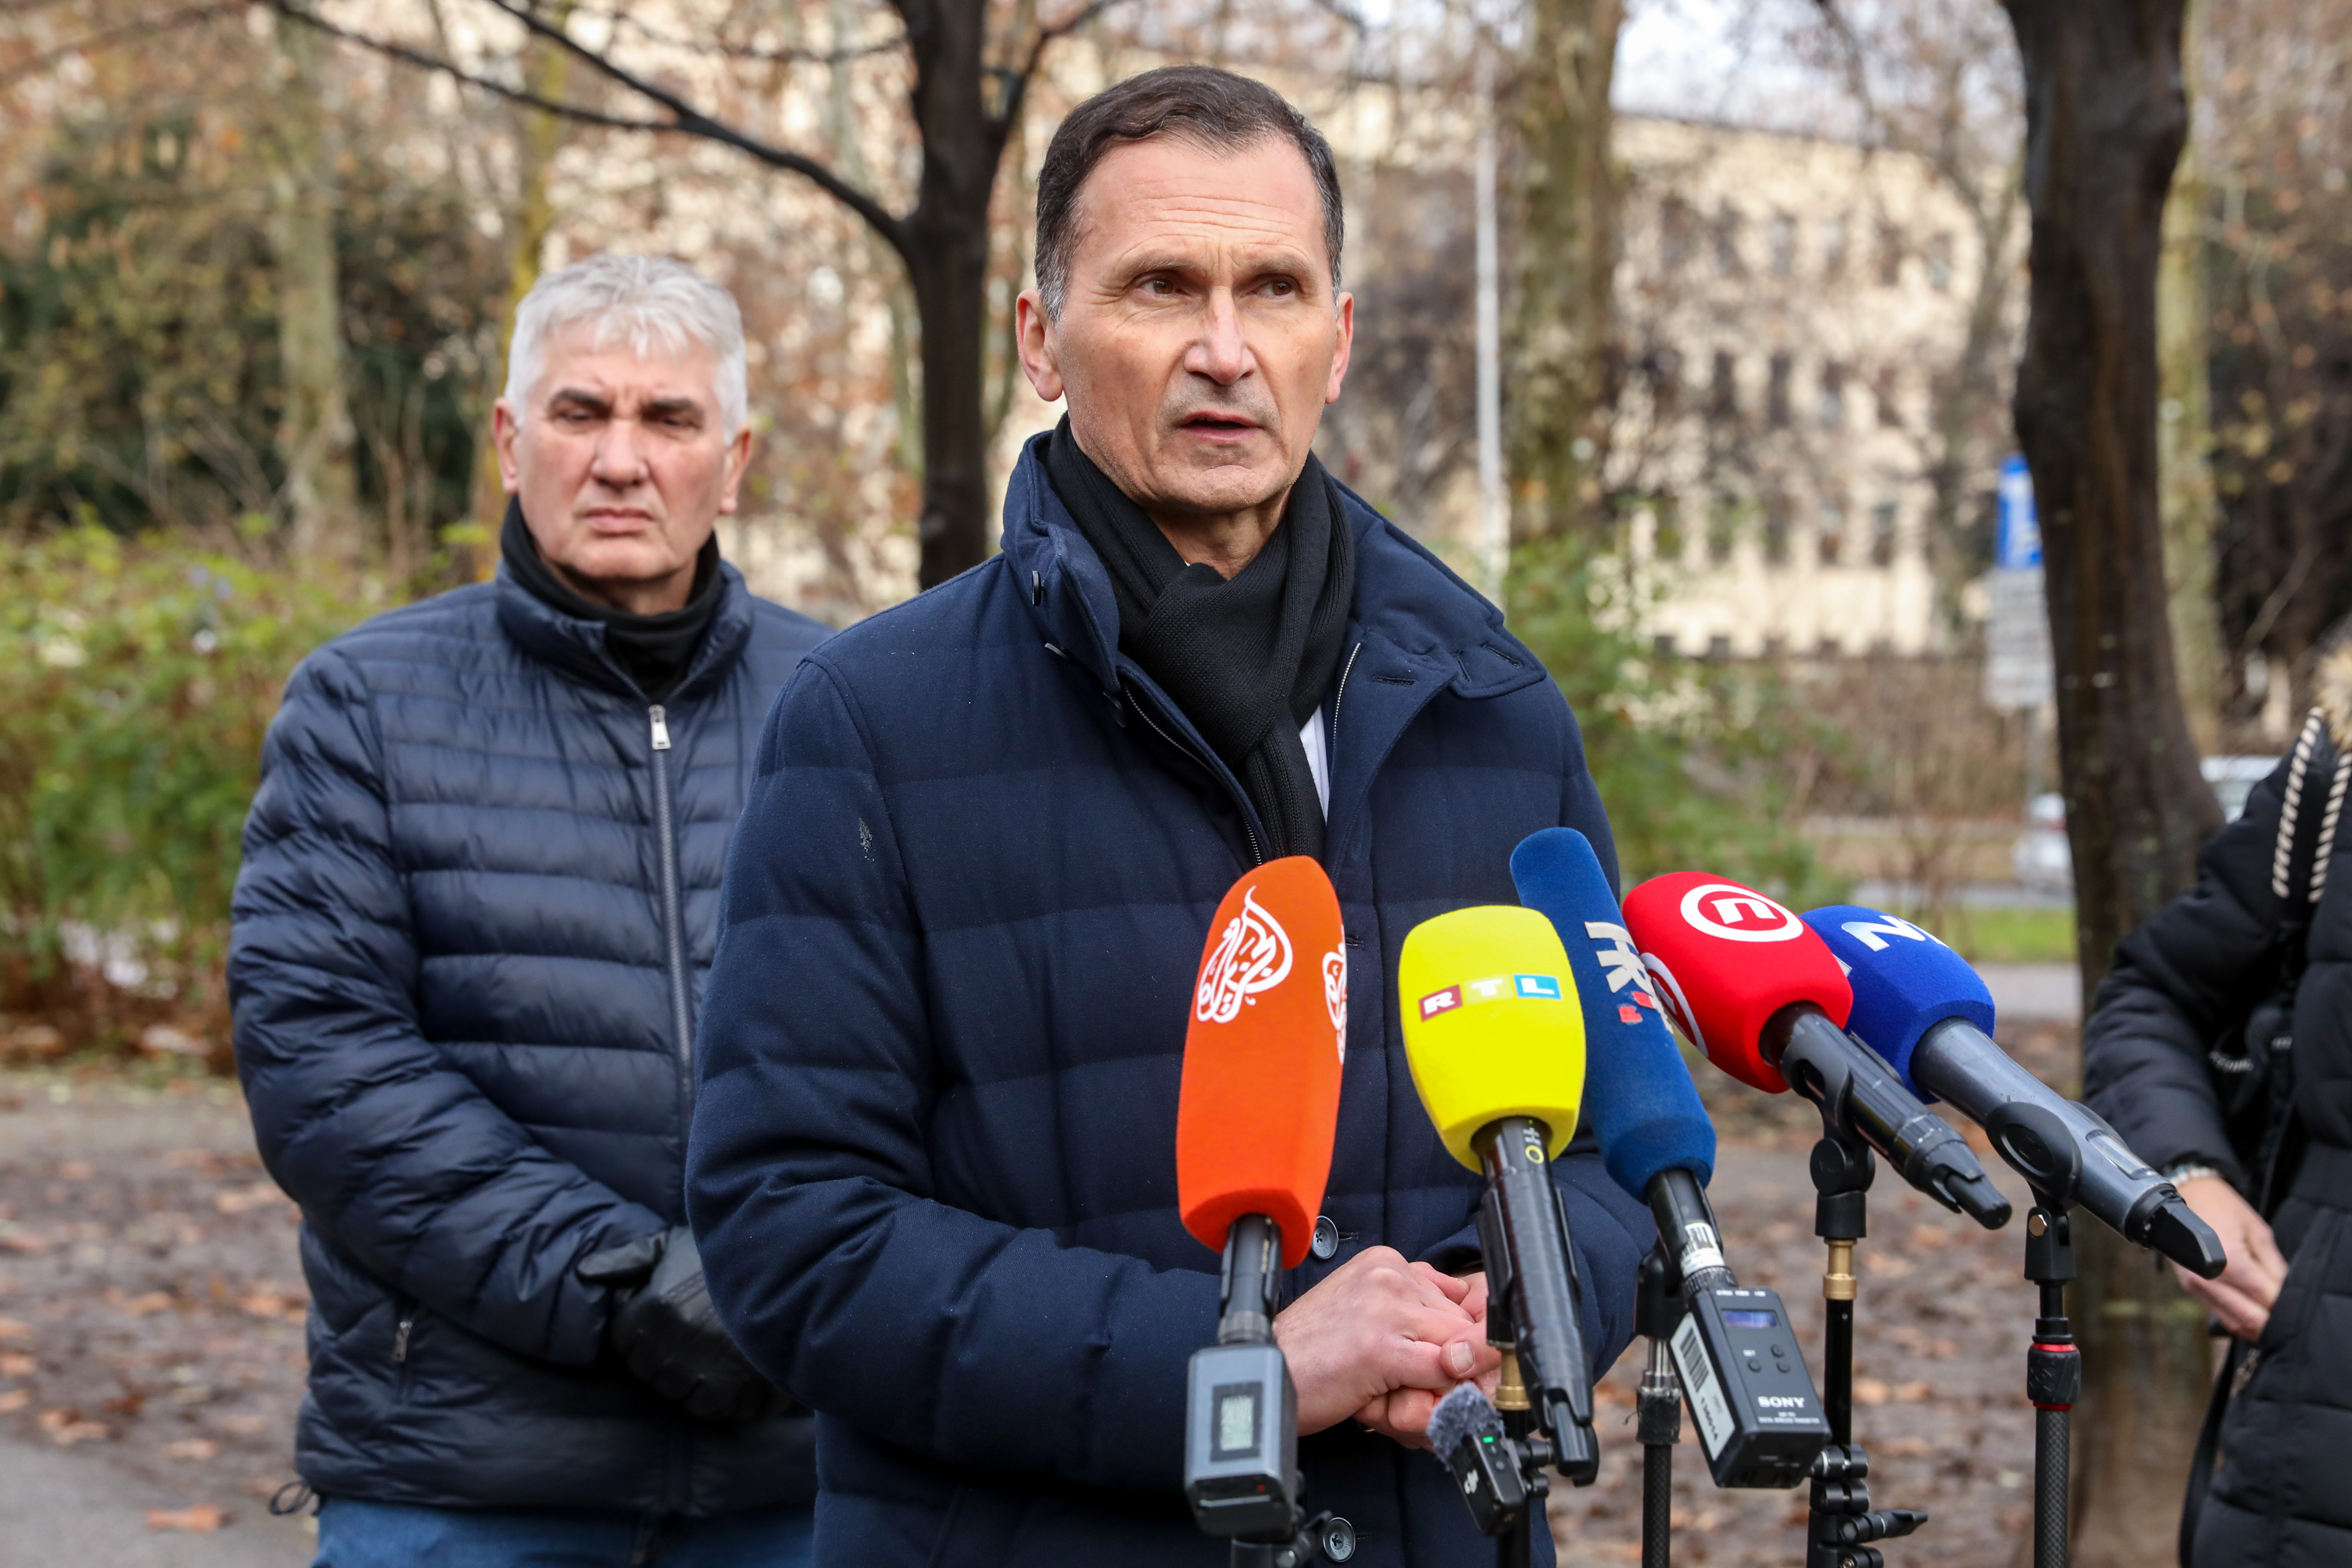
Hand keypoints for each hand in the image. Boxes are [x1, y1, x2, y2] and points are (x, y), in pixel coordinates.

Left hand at [578, 1226, 787, 1421]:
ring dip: (697, 1382)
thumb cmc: (726, 1254)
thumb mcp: (673, 1243)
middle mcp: (665, 1343)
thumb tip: (584, 1272)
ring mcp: (694, 1368)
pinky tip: (740, 1372)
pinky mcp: (727, 1387)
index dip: (647, 1336)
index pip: (624, 1347)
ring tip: (723, 1355)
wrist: (789, 1265)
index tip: (672, 1323)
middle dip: (671, 1361)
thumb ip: (628, 1260)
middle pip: (650, 1376)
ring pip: (678, 1396)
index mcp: (649, 1309)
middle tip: (702, 1338)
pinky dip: (725, 1398)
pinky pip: (710, 1409)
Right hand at [1271, 1249, 1495, 1444]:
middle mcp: (1389, 1274)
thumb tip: (1467, 1325)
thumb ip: (1412, 1307)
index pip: (1454, 1298)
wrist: (1266, 1374)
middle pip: (1460, 1322)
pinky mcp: (1381, 1347)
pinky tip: (1410, 1395)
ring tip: (1406, 1390)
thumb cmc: (1312, 1352)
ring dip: (1446, 1377)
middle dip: (1453, 1358)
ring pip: (1459, 1346)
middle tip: (1420, 1382)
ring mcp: (1385, 1307)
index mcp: (1384, 1261)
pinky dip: (1439, 1390)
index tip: (1445, 1362)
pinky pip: (1442, 1370)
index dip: (1455, 1338)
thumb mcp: (1366, 1311)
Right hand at [2171, 1175, 2286, 1339]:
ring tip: (2274, 1316)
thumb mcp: (2258, 1231)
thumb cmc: (2223, 1208)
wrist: (2183, 1196)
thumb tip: (2288, 1294)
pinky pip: (2221, 1315)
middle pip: (2251, 1320)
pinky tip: (2254, 1311)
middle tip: (2290, 1314)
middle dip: (2274, 1321)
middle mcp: (2209, 1279)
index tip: (2300, 1302)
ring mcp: (2196, 1286)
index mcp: (2230, 1262)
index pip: (2267, 1299)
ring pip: (2235, 1324)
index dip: (2287, 1305)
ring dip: (2257, 1326)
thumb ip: (2275, 1266)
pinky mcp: (2191, 1289)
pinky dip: (2241, 1319)